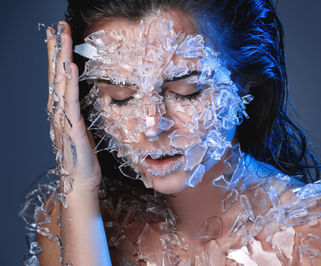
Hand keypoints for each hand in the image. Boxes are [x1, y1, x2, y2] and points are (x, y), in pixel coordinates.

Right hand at [46, 21, 100, 192]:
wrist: (80, 182)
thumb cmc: (82, 157)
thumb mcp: (81, 129)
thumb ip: (77, 113)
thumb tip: (79, 99)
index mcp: (61, 111)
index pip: (58, 78)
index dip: (57, 56)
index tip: (57, 36)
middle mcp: (58, 111)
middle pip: (55, 75)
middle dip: (56, 49)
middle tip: (56, 27)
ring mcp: (63, 119)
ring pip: (61, 83)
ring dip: (62, 58)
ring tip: (62, 37)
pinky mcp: (72, 127)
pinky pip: (71, 102)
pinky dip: (69, 84)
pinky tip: (71, 68)